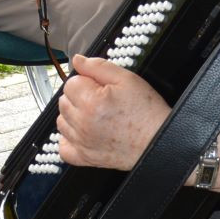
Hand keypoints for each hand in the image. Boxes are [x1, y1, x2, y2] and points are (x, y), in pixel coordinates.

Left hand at [55, 56, 170, 171]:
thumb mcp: (127, 79)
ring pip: (61, 121)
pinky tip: (82, 132)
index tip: (100, 87)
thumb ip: (98, 67)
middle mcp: (82, 124)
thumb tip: (78, 60)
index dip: (86, 81)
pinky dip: (69, 139)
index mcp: (91, 102)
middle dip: (79, 96)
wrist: (158, 141)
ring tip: (95, 115)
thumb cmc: (146, 112)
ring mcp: (82, 143)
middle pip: (63, 101)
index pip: (71, 83)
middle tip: (100, 100)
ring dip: (73, 115)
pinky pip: (63, 147)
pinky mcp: (84, 158)